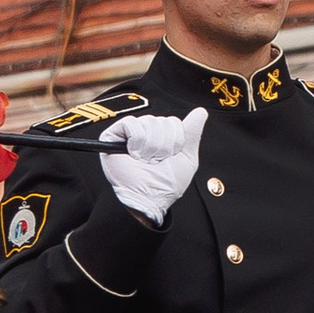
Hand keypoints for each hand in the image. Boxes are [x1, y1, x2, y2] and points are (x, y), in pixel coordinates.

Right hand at [99, 107, 207, 223]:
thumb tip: (200, 112)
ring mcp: (128, 134)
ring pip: (148, 121)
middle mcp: (145, 133)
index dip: (176, 140)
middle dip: (164, 144)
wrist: (150, 199)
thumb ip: (192, 133)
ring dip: (152, 146)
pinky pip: (131, 123)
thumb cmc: (166, 185)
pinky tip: (135, 155)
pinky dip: (137, 141)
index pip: (173, 121)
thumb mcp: (187, 158)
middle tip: (156, 161)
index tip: (171, 157)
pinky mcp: (113, 136)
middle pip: (161, 120)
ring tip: (146, 160)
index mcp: (160, 137)